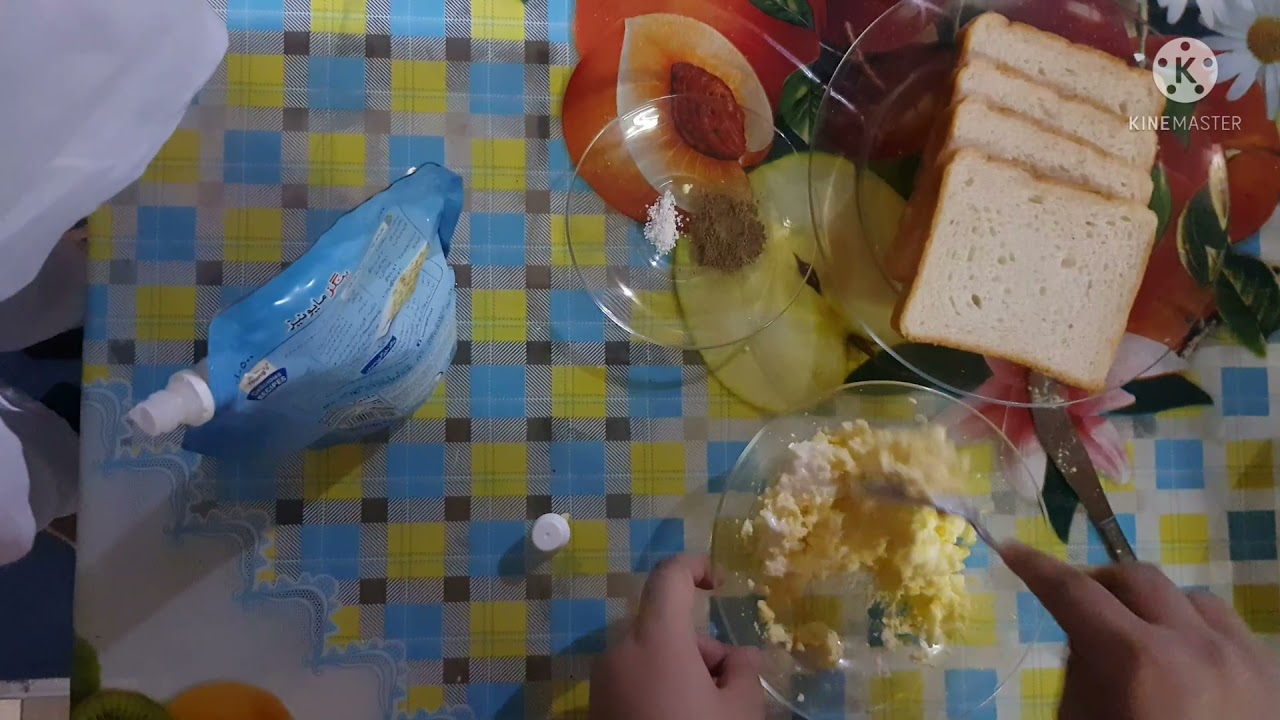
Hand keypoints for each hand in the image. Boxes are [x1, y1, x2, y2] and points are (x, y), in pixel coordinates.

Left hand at [590, 554, 763, 719]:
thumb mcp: (741, 711)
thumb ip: (744, 672)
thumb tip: (739, 658)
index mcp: (656, 638)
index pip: (669, 576)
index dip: (696, 566)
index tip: (720, 584)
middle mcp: (621, 649)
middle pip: (663, 623)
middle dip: (698, 644)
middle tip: (726, 681)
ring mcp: (602, 679)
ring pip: (647, 653)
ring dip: (678, 666)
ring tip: (704, 705)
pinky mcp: (594, 704)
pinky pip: (630, 678)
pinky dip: (655, 685)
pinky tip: (676, 714)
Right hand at [999, 542, 1279, 719]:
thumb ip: (1080, 678)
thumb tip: (1088, 643)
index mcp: (1137, 662)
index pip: (1072, 592)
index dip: (1036, 568)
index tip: (1011, 551)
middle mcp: (1195, 646)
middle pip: (1135, 578)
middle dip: (1098, 585)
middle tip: (1075, 605)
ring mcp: (1245, 661)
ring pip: (1191, 599)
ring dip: (1156, 608)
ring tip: (1140, 639)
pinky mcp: (1276, 681)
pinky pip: (1233, 632)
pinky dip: (1200, 634)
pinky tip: (1190, 667)